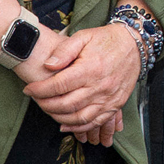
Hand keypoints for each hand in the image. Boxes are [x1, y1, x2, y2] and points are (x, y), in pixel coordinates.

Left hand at [25, 19, 141, 140]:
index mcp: (90, 68)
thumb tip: (48, 65)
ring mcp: (108, 99)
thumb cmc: (106, 39)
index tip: (28, 90)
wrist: (134, 45)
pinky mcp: (115, 105)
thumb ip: (64, 50)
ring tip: (47, 110)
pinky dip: (78, 128)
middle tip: (35, 100)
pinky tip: (65, 125)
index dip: (40, 90)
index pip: (59, 85)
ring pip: (79, 118)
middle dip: (46, 105)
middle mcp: (100, 86)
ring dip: (59, 118)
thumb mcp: (84, 36)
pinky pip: (95, 123)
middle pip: (66, 104)